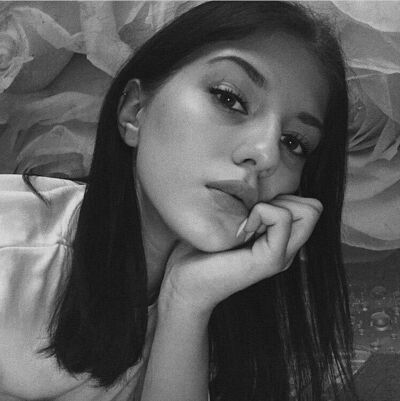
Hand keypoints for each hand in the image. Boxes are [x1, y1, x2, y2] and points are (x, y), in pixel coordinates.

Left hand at [159, 194, 322, 314]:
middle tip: (253, 217)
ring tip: (247, 225)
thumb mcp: (233, 221)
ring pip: (308, 211)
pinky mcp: (270, 261)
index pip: (310, 206)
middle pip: (314, 208)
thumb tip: (263, 187)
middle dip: (284, 200)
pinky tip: (242, 230)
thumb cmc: (202, 249)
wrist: (184, 282)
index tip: (254, 210)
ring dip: (272, 206)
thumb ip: (254, 209)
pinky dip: (262, 212)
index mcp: (280, 241)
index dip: (284, 198)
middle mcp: (287, 250)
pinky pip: (282, 218)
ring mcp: (281, 257)